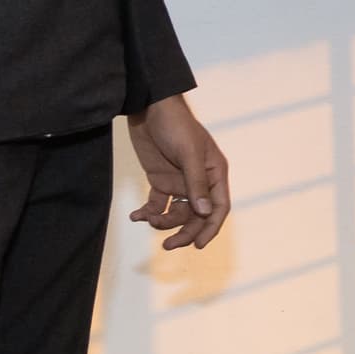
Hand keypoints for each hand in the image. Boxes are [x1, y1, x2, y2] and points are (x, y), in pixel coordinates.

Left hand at [125, 93, 231, 251]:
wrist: (149, 108)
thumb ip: (195, 183)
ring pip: (176, 213)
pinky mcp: (160, 180)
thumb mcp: (188, 153)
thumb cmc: (176, 125)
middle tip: (168, 245)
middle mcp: (199, 181)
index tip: (196, 245)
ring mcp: (179, 182)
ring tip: (147, 218)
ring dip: (163, 221)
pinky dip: (147, 212)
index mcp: (214, 174)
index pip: (218, 208)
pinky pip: (157, 204)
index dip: (210, 228)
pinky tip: (136, 216)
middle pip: (196, 216)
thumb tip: (205, 213)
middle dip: (183, 231)